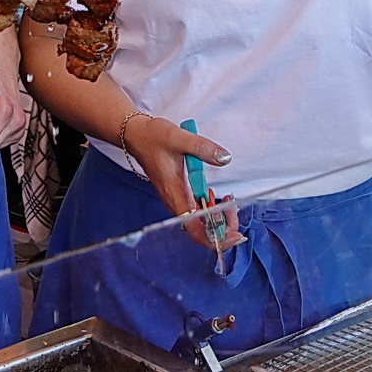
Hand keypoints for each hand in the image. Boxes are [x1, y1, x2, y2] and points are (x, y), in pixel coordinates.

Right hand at [125, 116, 240, 251]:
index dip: (217, 238)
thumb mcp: (179, 138)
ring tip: (228, 200)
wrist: (136, 134)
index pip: (196, 230)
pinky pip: (196, 210)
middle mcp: (175, 201)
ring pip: (200, 222)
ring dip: (218, 216)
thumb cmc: (152, 137)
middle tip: (232, 206)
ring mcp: (176, 199)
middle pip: (201, 231)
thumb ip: (203, 148)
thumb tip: (225, 158)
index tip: (235, 234)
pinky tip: (214, 194)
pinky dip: (210, 207)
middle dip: (223, 226)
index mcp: (175, 194)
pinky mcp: (178, 193)